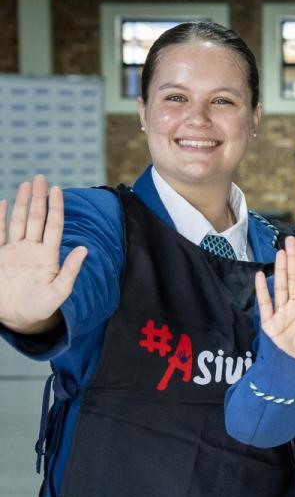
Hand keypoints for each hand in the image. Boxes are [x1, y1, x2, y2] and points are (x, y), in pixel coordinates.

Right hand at [0, 176, 86, 335]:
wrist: (17, 318)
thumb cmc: (41, 308)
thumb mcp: (59, 292)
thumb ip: (71, 271)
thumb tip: (84, 249)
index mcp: (48, 255)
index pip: (54, 226)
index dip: (56, 208)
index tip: (57, 190)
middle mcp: (32, 249)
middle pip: (36, 218)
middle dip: (38, 198)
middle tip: (40, 177)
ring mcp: (14, 251)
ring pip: (19, 221)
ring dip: (22, 203)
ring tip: (26, 184)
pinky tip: (3, 203)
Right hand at [256, 237, 294, 360]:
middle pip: (293, 278)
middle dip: (292, 259)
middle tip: (291, 239)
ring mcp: (281, 313)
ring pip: (280, 287)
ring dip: (280, 269)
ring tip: (281, 252)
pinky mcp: (270, 324)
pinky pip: (265, 305)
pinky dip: (262, 291)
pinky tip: (261, 276)